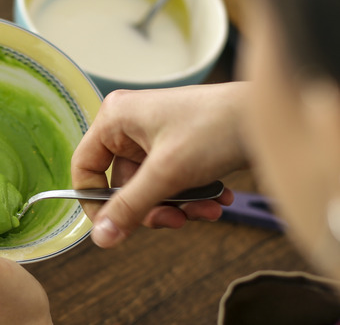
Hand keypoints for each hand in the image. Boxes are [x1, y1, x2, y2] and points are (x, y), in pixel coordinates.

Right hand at [73, 83, 245, 247]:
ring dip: (176, 205)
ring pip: (149, 186)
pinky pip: (170, 180)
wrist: (268, 116)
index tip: (115, 227)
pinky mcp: (176, 145)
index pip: (84, 167)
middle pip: (121, 183)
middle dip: (151, 207)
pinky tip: (217, 198)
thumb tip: (101, 237)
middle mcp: (129, 124)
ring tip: (206, 209)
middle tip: (175, 220)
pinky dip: (190, 194)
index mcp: (114, 119)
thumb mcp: (167, 174)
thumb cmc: (216, 127)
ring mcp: (154, 134)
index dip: (96, 201)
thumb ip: (130, 208)